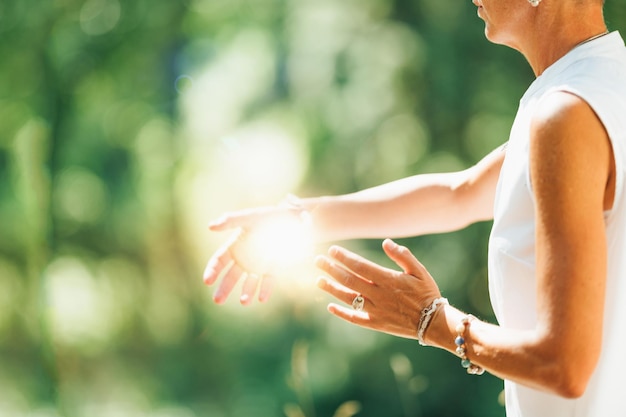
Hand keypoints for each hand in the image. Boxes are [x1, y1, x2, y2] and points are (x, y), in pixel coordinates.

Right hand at [204, 200, 312, 304]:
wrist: (291, 219)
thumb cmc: (267, 217)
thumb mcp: (249, 217)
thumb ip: (230, 220)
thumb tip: (210, 226)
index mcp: (234, 246)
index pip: (219, 262)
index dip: (212, 271)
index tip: (207, 281)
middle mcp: (244, 259)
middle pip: (230, 277)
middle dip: (224, 289)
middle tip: (217, 300)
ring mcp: (258, 266)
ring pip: (248, 283)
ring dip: (246, 293)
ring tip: (244, 302)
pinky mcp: (272, 269)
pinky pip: (267, 282)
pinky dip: (265, 290)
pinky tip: (261, 298)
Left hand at [315, 239, 440, 338]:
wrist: (434, 322)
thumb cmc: (427, 293)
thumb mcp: (419, 270)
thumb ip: (402, 255)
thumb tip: (386, 242)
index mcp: (389, 280)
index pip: (360, 266)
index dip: (345, 257)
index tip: (332, 250)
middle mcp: (379, 295)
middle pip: (349, 280)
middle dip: (332, 269)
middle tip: (318, 261)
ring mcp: (376, 311)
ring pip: (348, 298)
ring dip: (332, 289)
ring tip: (318, 280)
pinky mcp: (375, 324)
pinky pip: (355, 318)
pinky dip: (341, 313)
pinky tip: (330, 307)